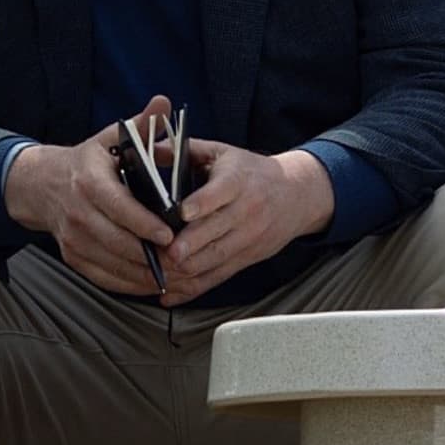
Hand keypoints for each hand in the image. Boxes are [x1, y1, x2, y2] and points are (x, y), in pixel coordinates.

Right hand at [6, 96, 175, 295]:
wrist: (42, 185)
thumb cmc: (87, 162)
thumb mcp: (110, 138)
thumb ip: (140, 124)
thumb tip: (163, 103)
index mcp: (89, 182)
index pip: (117, 206)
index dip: (142, 223)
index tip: (168, 234)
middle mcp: (77, 213)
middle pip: (114, 240)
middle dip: (147, 254)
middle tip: (180, 259)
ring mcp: (72, 238)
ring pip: (109, 262)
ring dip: (141, 272)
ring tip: (173, 274)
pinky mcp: (72, 256)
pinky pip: (101, 276)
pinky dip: (127, 283)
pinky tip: (152, 282)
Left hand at [157, 140, 334, 305]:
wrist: (296, 194)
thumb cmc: (251, 172)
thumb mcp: (223, 152)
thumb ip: (186, 150)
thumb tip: (148, 148)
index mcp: (238, 180)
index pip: (221, 192)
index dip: (202, 203)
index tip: (183, 212)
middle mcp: (247, 210)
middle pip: (216, 231)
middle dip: (191, 244)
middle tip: (167, 252)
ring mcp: (248, 237)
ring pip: (216, 258)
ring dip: (187, 269)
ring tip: (162, 272)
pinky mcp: (246, 258)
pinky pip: (217, 277)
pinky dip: (192, 289)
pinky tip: (170, 295)